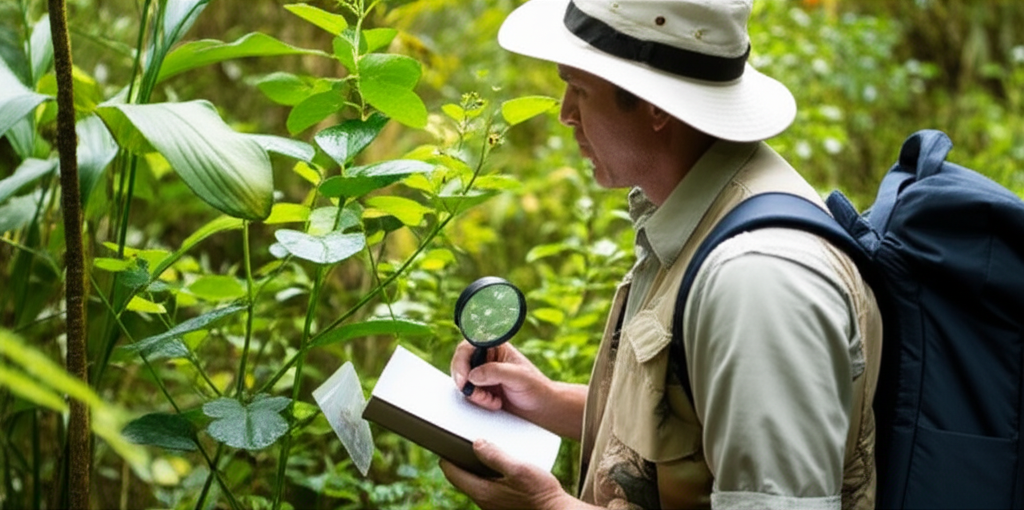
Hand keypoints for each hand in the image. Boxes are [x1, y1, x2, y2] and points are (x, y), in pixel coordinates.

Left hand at [440, 439, 587, 509]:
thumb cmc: (540, 492)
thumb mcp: (519, 469)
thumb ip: (495, 456)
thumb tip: (476, 443)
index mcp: (482, 492)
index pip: (453, 474)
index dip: (446, 457)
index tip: (443, 443)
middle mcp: (484, 502)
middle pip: (462, 479)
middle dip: (460, 462)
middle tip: (461, 443)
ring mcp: (493, 506)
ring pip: (475, 484)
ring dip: (474, 469)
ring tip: (480, 451)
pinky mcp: (503, 506)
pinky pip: (488, 489)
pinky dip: (486, 476)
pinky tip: (499, 467)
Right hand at [450, 340, 552, 416]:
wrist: (540, 408)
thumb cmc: (535, 387)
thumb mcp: (517, 376)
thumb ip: (495, 372)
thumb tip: (472, 375)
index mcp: (495, 346)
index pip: (469, 346)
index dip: (461, 361)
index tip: (464, 378)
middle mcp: (486, 358)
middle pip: (461, 363)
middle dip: (465, 381)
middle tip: (473, 393)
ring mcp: (482, 374)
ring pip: (463, 381)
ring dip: (474, 394)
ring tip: (492, 400)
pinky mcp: (481, 389)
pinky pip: (468, 394)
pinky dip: (478, 401)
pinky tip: (494, 403)